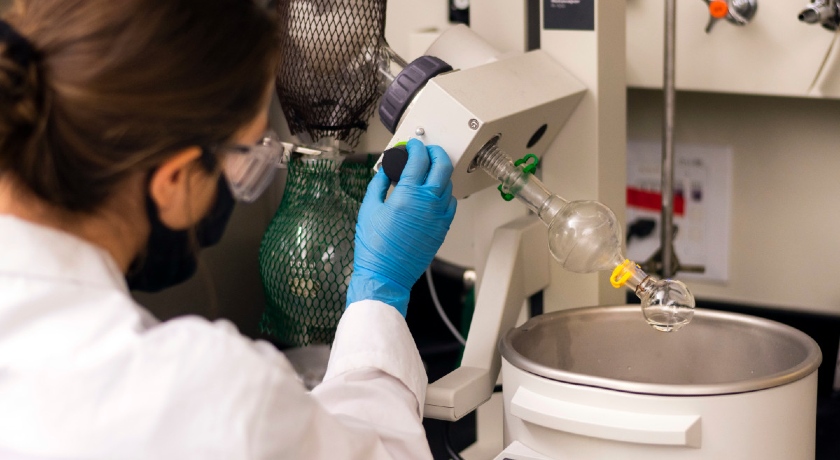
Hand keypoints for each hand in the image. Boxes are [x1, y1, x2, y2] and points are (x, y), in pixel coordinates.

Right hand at [346, 138, 456, 315]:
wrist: (386, 275)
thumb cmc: (375, 247)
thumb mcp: (368, 209)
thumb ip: (378, 184)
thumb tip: (385, 170)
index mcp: (407, 194)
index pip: (419, 159)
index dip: (416, 147)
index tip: (411, 145)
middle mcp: (428, 202)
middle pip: (442, 165)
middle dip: (435, 152)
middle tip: (426, 151)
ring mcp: (439, 216)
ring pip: (448, 184)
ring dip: (439, 173)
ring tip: (428, 172)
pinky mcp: (443, 228)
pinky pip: (451, 203)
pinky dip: (444, 193)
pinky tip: (433, 194)